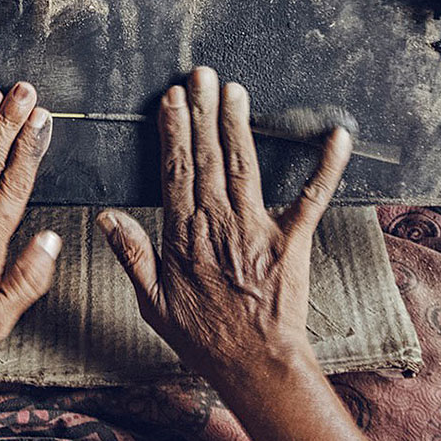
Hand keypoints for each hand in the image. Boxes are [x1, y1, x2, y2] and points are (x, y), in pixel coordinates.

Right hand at [96, 68, 381, 440]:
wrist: (255, 365)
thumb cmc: (202, 337)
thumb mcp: (151, 302)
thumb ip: (131, 254)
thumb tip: (105, 216)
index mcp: (183, 235)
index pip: (175, 171)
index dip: (173, 132)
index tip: (170, 100)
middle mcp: (219, 224)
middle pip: (207, 157)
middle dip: (203, 112)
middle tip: (201, 75)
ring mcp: (257, 230)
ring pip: (243, 165)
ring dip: (238, 124)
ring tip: (234, 89)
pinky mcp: (293, 241)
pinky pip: (312, 197)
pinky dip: (325, 165)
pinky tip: (336, 135)